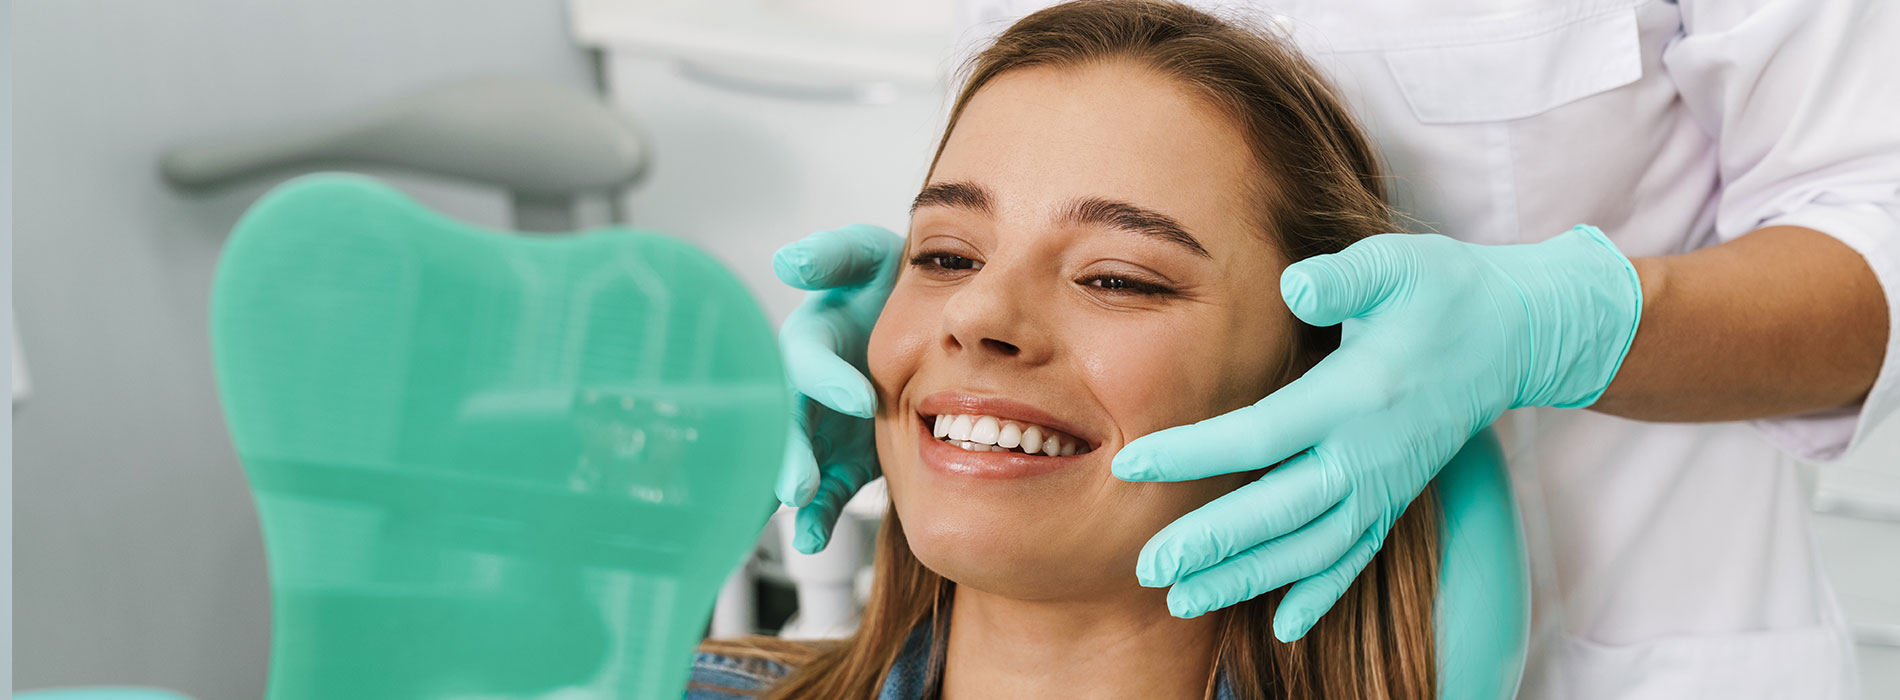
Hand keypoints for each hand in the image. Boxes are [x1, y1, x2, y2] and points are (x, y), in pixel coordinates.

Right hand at [772, 224, 904, 553]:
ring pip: (796, 463)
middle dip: (789, 452)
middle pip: (787, 422)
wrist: (923, 326)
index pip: (809, 359)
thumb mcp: (864, 258)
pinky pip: (821, 492)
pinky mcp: (839, 461)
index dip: (829, 378)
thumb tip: (790, 261)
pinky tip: (811, 538)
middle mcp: (806, 390)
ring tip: (799, 521)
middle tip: (796, 482)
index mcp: (811, 341)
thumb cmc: (884, 287)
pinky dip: (814, 516)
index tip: (860, 398)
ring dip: (794, 490)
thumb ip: (833, 256)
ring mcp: (820, 430)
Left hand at [1112, 225, 1640, 640]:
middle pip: (1280, 510)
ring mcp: (1385, 485)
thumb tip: (1294, 287)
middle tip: (1149, 567)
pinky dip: (1319, 595)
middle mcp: (1369, 453)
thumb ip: (1343, 280)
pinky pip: (1355, 558)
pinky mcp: (1395, 499)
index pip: (1261, 433)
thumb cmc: (1443, 290)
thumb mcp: (1396, 265)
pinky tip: (1280, 629)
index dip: (1194, 451)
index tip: (1133, 463)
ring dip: (1247, 579)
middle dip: (1213, 542)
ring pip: (1310, 548)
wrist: (1515, 334)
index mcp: (1354, 396)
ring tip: (1182, 600)